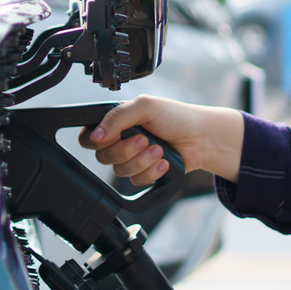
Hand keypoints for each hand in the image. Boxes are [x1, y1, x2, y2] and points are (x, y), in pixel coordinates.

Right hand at [78, 95, 243, 185]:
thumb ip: (117, 117)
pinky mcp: (144, 173)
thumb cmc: (176, 117)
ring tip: (159, 149)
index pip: (89, 137)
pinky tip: (164, 161)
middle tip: (145, 140)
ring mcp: (132, 158)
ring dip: (142, 161)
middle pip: (103, 157)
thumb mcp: (145, 107)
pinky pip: (136, 182)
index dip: (98, 141)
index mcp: (116, 121)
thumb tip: (96, 135)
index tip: (115, 137)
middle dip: (127, 150)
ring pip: (120, 171)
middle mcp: (121, 139)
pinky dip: (152, 172)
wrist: (202, 138)